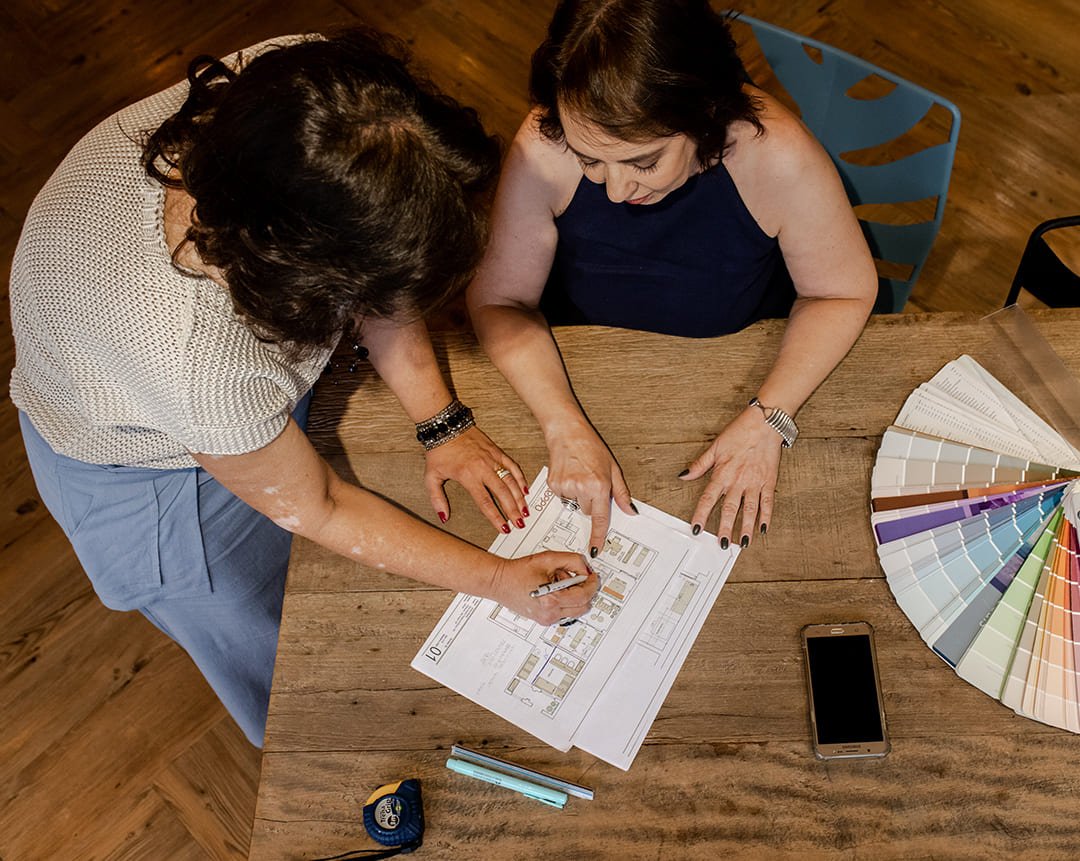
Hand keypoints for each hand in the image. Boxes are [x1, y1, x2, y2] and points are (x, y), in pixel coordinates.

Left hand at [424, 426, 527, 532]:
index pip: (485, 502)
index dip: (496, 517)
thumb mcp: (431, 477)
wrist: (446, 426)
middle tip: (520, 523)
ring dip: (519, 497)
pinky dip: (520, 478)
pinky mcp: (497, 451)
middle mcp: (483, 468)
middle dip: (512, 510)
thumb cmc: (438, 451)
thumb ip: (437, 499)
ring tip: (525, 510)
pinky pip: (512, 466)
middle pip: (502, 493)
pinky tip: (525, 489)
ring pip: (511, 481)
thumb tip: (443, 517)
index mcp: (468, 476)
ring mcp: (492, 459)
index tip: (503, 528)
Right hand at [488, 551, 597, 624]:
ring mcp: (547, 619)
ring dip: (575, 597)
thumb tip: (585, 568)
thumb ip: (572, 560)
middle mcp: (550, 613)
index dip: (592, 584)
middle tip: (576, 577)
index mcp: (552, 599)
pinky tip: (553, 590)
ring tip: (559, 583)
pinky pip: (565, 613)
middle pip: (584, 606)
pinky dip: (566, 602)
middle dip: (584, 590)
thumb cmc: (518, 571)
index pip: (584, 595)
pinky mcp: (544, 620)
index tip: (593, 576)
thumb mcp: (548, 559)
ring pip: (576, 611)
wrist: (499, 582)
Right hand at [546, 424, 634, 557]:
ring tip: (578, 474)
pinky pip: (563, 498)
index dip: (598, 536)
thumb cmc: (590, 447)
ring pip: (575, 505)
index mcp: (598, 486)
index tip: (596, 550)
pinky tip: (569, 474)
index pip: (600, 518)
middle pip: (588, 511)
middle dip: (591, 501)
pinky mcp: (553, 486)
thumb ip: (621, 493)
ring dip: (578, 495)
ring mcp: (565, 488)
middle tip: (590, 481)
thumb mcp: (612, 469)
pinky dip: (566, 489)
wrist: (566, 433)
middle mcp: (581, 489)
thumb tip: (630, 510)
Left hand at [681, 406, 782, 547]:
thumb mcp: (715, 447)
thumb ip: (699, 464)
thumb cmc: (740, 432)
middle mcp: (739, 481)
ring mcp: (755, 482)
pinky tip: (763, 528)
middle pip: (730, 509)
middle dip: (725, 528)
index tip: (695, 528)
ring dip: (745, 528)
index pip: (708, 499)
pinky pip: (768, 502)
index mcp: (723, 473)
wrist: (765, 423)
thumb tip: (683, 475)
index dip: (701, 515)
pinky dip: (766, 516)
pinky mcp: (769, 481)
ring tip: (742, 543)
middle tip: (722, 544)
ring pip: (749, 510)